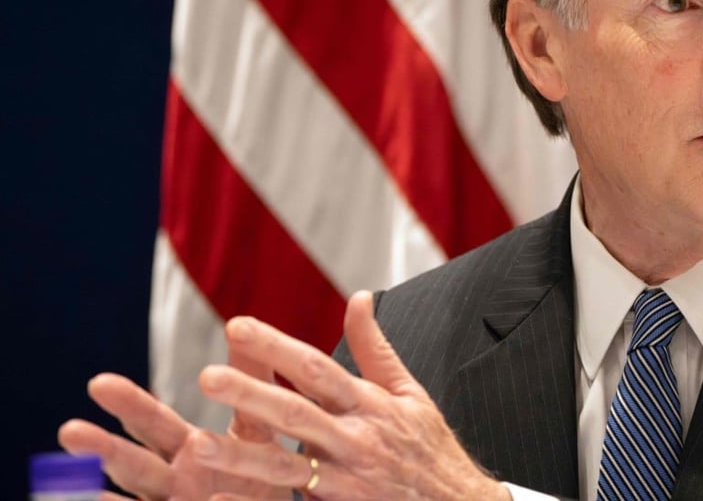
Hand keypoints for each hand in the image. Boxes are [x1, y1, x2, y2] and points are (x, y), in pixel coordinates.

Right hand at [58, 353, 288, 498]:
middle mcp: (174, 479)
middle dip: (101, 448)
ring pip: (137, 490)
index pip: (152, 422)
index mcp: (190, 447)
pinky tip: (99, 498)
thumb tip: (242, 325)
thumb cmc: (264, 471)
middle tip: (69, 431)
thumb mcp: (259, 426)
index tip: (99, 384)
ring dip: (108, 490)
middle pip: (132, 462)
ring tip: (87, 474)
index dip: (129, 405)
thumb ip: (252, 380)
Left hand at [190, 291, 509, 500]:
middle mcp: (356, 440)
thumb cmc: (430, 447)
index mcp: (370, 405)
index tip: (237, 327)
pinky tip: (218, 499)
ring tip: (196, 446)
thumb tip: (359, 297)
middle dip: (250, 394)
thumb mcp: (410, 392)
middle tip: (206, 376)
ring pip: (286, 467)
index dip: (277, 347)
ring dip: (241, 456)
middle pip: (296, 414)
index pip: (317, 369)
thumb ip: (375, 347)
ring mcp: (347, 480)